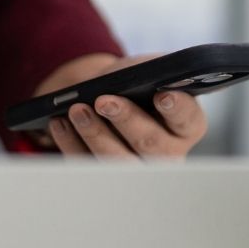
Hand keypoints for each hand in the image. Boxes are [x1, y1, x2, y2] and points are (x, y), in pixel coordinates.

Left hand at [30, 52, 209, 159]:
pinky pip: (87, 165)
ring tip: (77, 111)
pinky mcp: (106, 177)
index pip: (188, 120)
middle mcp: (168, 154)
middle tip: (104, 101)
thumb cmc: (138, 83)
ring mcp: (137, 169)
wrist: (113, 96)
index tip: (162, 96)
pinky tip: (60, 124)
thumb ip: (155, 72)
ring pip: (118, 161)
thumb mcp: (151, 70)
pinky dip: (71, 144)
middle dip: (126, 120)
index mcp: (187, 125)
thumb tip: (144, 77)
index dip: (177, 109)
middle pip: (150, 144)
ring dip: (95, 135)